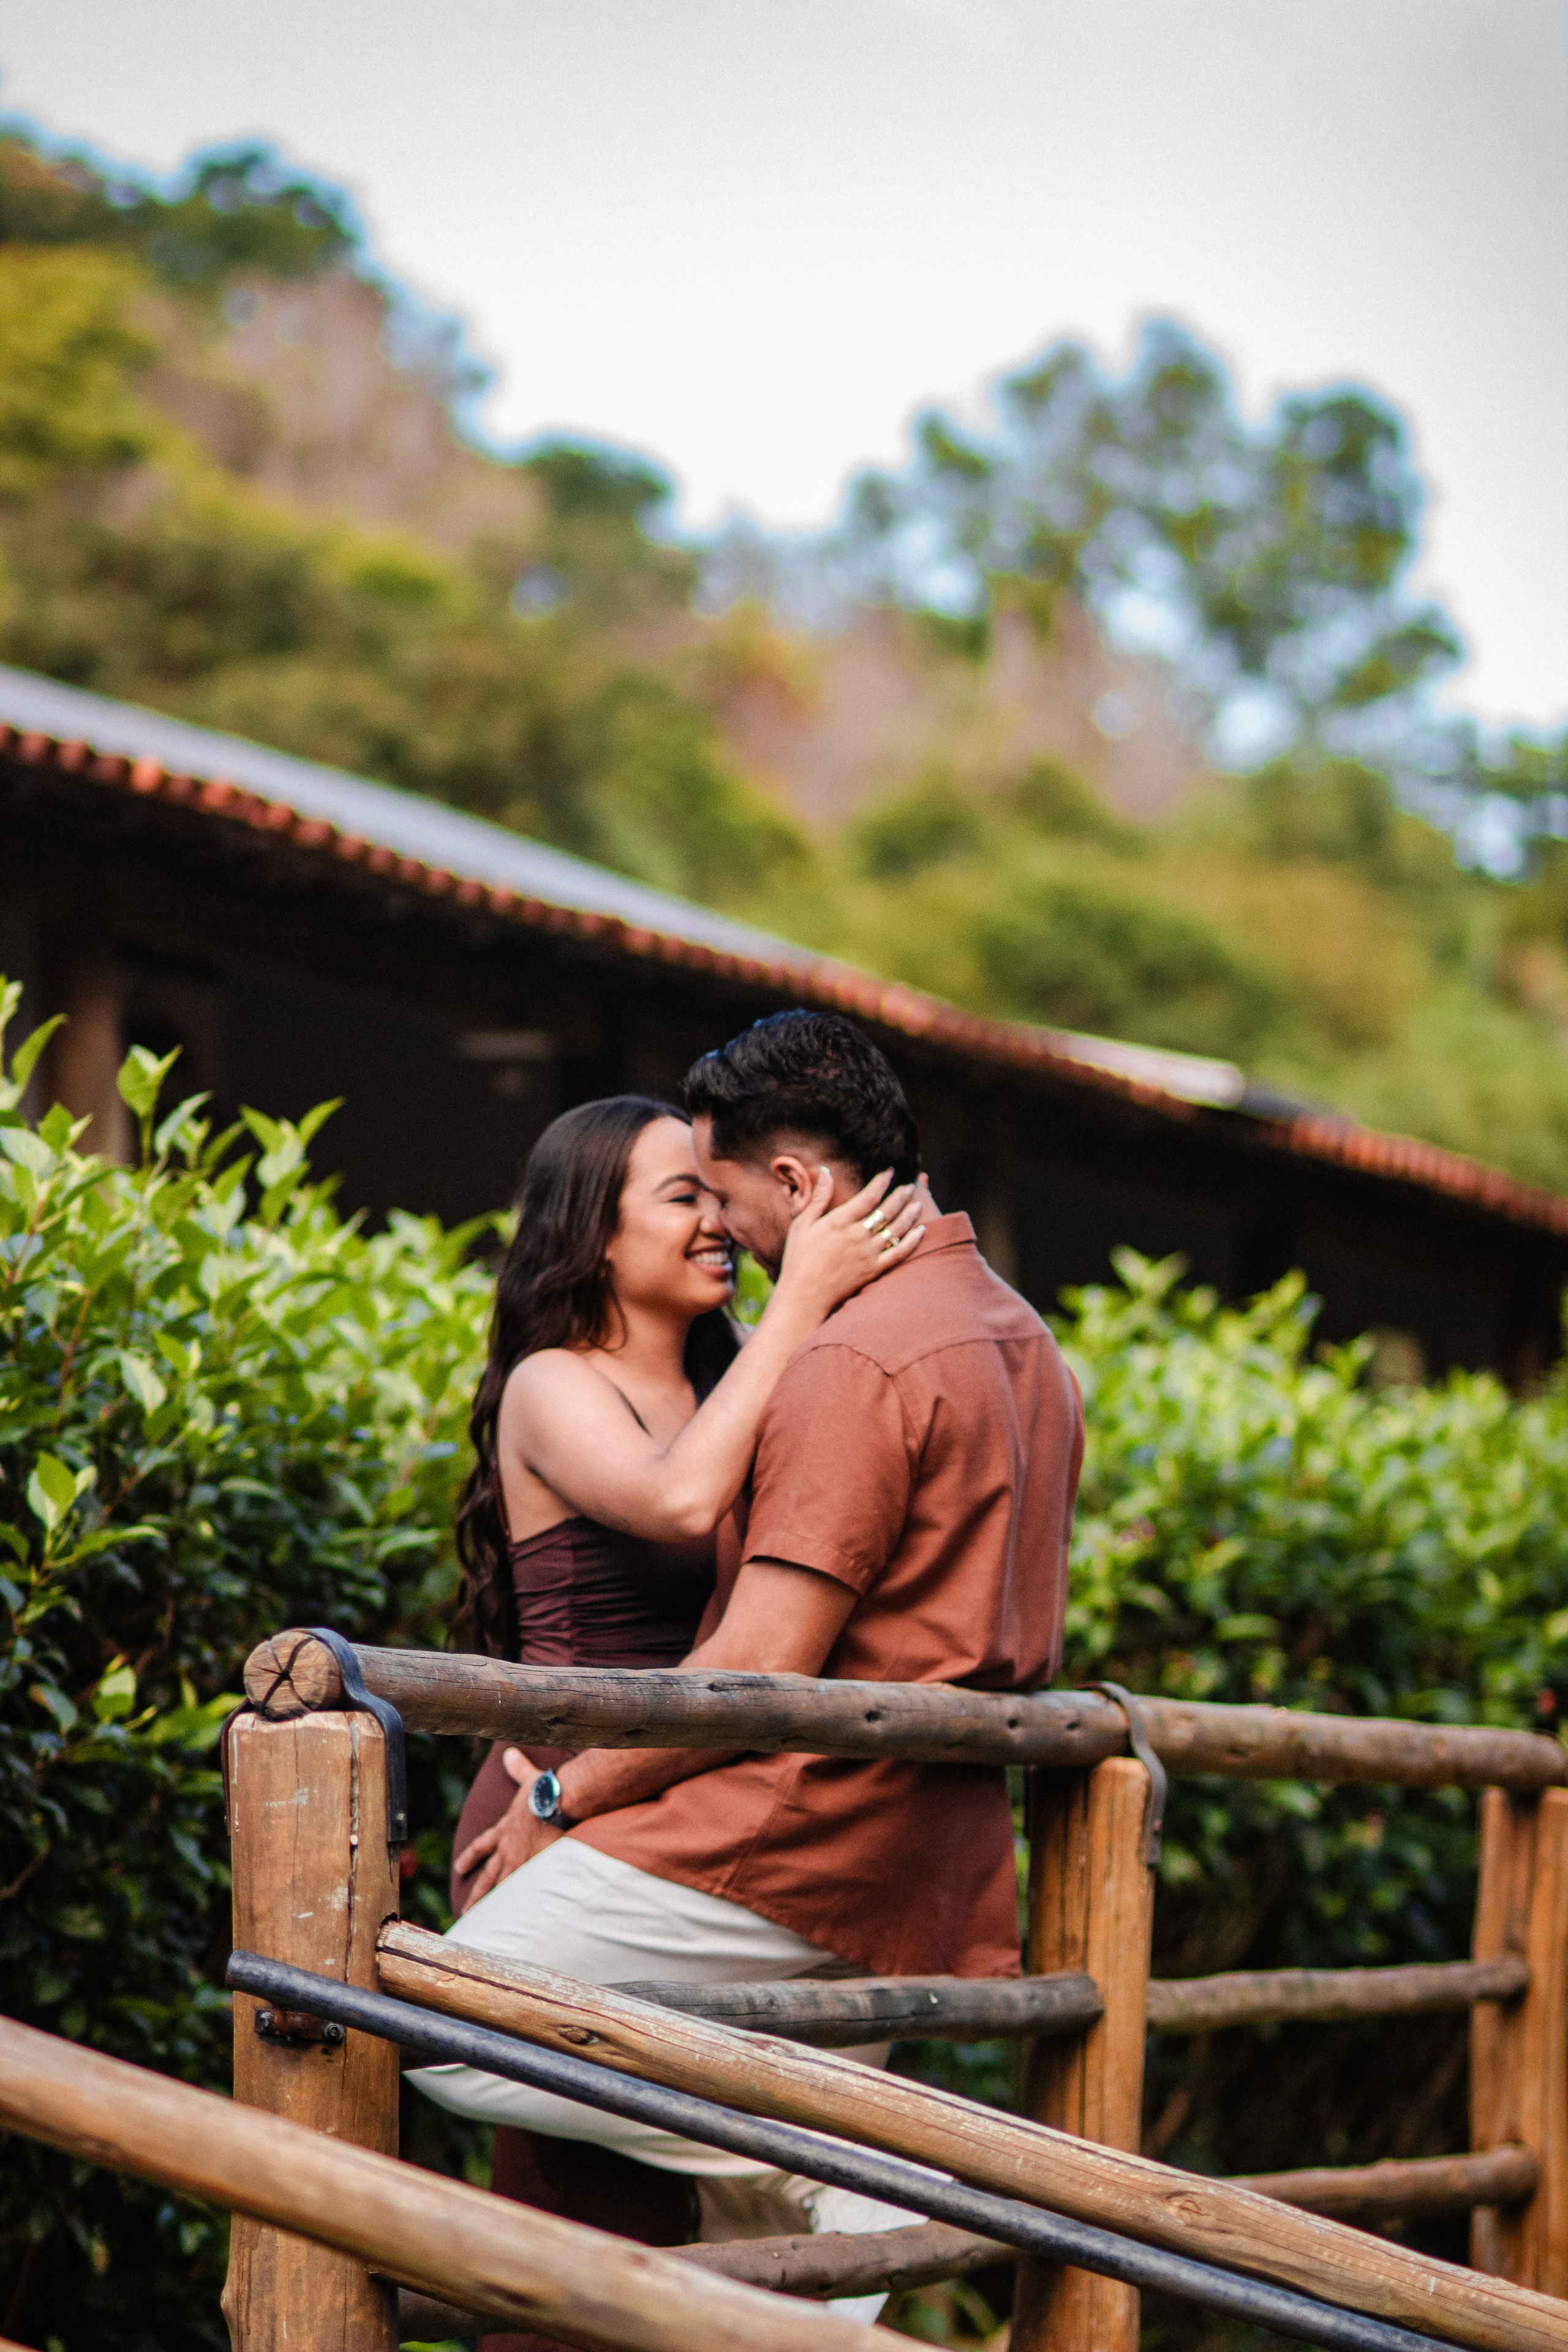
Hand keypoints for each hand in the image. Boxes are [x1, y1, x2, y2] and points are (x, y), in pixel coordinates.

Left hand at [453, 1747, 560, 1910]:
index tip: (459, 1867)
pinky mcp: (538, 1870)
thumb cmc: (544, 1790)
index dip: (471, 1857)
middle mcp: (509, 1850)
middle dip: (477, 1893)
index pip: (482, 1846)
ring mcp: (523, 1862)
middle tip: (466, 1910)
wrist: (558, 1802)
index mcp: (505, 1830)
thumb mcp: (527, 1779)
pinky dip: (522, 1909)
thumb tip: (509, 1753)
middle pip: (489, 1876)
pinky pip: (528, 1895)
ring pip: (504, 1889)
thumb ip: (518, 1769)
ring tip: (486, 1924)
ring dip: (494, 1906)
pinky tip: (521, 1924)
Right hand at [772, 1167, 924, 1319]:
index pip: (869, 1196)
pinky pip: (899, 1253)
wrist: (805, 1296)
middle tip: (910, 1186)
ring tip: (918, 1203)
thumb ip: (818, 1198)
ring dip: (910, 1214)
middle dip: (901, 1195)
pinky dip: (913, 1241)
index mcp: (839, 1222)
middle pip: (887, 1210)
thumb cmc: (799, 1259)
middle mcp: (858, 1235)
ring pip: (897, 1229)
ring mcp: (869, 1254)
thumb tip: (826, 1171)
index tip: (890, 1171)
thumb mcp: (801, 1224)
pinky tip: (922, 1231)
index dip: (882, 1182)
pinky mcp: (874, 1270)